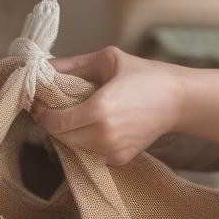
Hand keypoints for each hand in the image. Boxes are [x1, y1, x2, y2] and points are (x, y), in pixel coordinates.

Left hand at [30, 46, 183, 166]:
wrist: (179, 100)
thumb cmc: (146, 75)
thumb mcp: (109, 59)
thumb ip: (73, 64)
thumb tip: (44, 66)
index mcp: (100, 109)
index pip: (55, 122)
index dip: (42, 114)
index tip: (39, 103)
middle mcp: (105, 135)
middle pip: (62, 136)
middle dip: (53, 123)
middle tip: (54, 107)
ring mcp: (113, 150)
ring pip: (75, 146)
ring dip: (69, 132)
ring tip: (76, 113)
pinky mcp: (121, 159)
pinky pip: (92, 152)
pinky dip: (87, 140)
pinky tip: (97, 124)